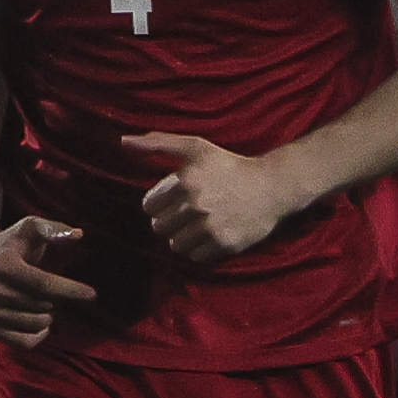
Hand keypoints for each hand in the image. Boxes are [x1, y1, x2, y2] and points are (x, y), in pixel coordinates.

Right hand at [0, 217, 96, 348]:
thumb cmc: (10, 243)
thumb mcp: (30, 227)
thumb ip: (54, 229)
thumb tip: (78, 235)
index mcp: (2, 264)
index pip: (42, 284)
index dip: (70, 290)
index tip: (92, 294)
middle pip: (42, 305)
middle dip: (58, 300)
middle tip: (57, 291)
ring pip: (36, 324)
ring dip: (49, 315)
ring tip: (46, 303)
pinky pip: (24, 342)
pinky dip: (39, 334)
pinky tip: (41, 320)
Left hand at [125, 132, 298, 261]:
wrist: (273, 186)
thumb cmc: (229, 165)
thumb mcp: (196, 148)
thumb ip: (158, 143)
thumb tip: (123, 141)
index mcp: (186, 182)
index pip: (149, 207)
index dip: (160, 204)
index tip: (177, 199)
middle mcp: (197, 205)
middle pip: (159, 227)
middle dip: (171, 221)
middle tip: (190, 213)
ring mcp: (211, 227)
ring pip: (175, 244)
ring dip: (184, 237)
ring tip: (200, 224)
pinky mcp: (225, 244)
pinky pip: (195, 257)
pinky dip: (201, 249)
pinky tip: (213, 234)